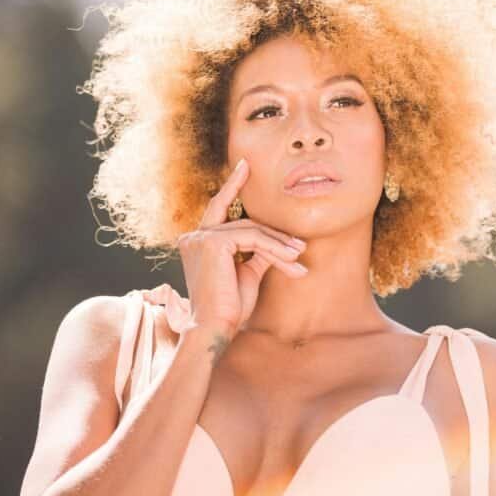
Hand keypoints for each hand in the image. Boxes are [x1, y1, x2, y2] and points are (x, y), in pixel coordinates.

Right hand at [176, 157, 307, 337]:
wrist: (216, 329)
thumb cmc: (229, 308)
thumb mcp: (247, 274)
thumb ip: (257, 253)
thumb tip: (277, 242)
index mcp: (197, 242)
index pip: (219, 208)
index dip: (233, 186)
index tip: (246, 166)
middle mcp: (194, 237)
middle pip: (244, 224)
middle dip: (274, 236)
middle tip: (301, 247)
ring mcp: (200, 238)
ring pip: (252, 231)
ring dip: (280, 245)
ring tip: (300, 258)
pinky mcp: (212, 242)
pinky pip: (253, 239)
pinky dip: (275, 248)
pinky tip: (291, 260)